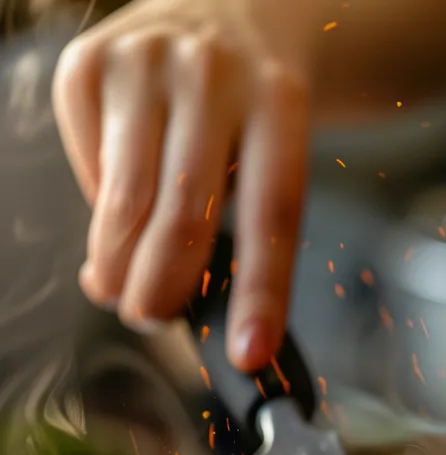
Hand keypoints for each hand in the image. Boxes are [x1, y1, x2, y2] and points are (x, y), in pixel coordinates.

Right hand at [52, 0, 313, 371]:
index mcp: (280, 100)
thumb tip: (177, 303)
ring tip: (122, 292)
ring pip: (126, 201)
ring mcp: (144, 63)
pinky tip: (119, 213)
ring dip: (120, 265)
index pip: (272, 216)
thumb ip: (242, 221)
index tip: (248, 353)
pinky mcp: (88, 64)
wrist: (228, 13)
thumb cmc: (255, 108)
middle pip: (185, 214)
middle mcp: (212, 74)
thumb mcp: (275, 150)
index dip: (259, 293)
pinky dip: (101, 209)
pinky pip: (89, 168)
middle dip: (163, 287)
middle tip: (152, 318)